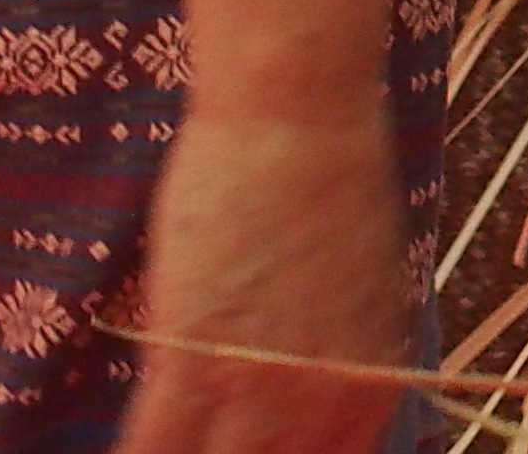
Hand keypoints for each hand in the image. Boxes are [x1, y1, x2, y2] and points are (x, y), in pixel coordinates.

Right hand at [119, 104, 410, 453]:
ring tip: (164, 447)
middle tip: (204, 447)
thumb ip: (340, 355)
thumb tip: (312, 395)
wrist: (298, 107)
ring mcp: (258, 382)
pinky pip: (153, 449)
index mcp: (374, 378)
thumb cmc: (331, 174)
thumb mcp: (362, 281)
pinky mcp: (191, 357)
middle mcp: (325, 397)